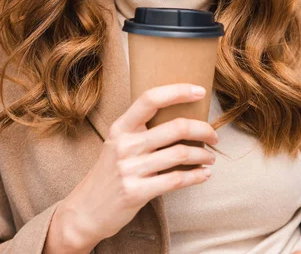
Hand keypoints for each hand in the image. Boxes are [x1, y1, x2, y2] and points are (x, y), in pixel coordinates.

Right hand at [56, 83, 217, 248]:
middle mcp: (125, 145)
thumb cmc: (109, 172)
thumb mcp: (117, 143)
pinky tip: (204, 174)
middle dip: (203, 130)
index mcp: (121, 127)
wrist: (85, 210)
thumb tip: (181, 115)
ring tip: (210, 157)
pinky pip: (176, 180)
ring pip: (180, 154)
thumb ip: (141, 130)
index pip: (150, 99)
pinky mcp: (136, 192)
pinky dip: (196, 176)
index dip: (177, 91)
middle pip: (175, 127)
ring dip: (203, 155)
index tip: (199, 91)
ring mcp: (130, 169)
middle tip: (214, 135)